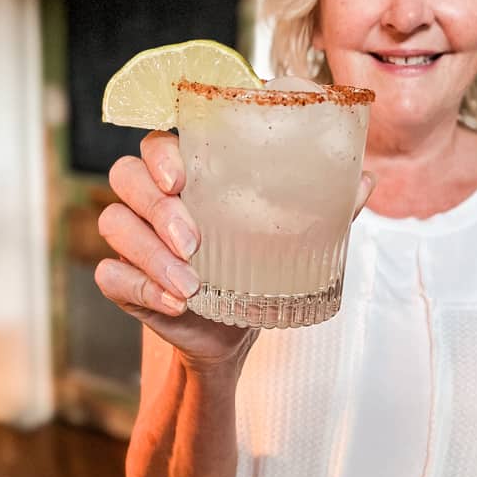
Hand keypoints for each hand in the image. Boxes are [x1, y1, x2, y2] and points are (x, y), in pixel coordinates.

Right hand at [95, 131, 375, 366]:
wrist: (236, 334)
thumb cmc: (260, 271)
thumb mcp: (293, 240)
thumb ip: (323, 209)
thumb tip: (366, 179)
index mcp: (189, 175)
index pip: (158, 142)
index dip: (162, 152)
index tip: (183, 177)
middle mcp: (152, 199)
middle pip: (126, 175)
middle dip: (157, 206)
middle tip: (194, 241)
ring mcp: (133, 239)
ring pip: (114, 223)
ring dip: (150, 254)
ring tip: (191, 284)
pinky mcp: (122, 280)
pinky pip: (110, 274)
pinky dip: (141, 288)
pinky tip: (175, 303)